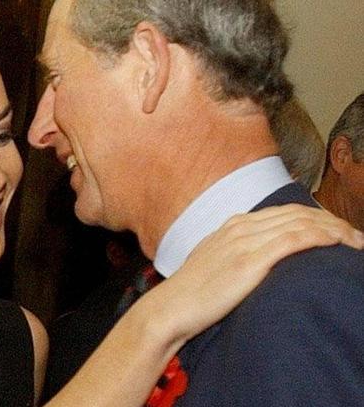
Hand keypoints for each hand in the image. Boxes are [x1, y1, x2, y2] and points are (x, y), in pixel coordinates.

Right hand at [151, 203, 363, 341]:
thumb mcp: (214, 260)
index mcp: (232, 225)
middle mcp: (240, 227)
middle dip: (332, 220)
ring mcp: (244, 242)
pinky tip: (337, 241)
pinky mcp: (249, 261)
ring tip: (356, 241)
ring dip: (334, 228)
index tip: (336, 229)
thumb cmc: (192, 291)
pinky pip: (293, 240)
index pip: (284, 211)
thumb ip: (236, 250)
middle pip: (296, 213)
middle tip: (355, 235)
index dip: (315, 216)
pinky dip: (319, 236)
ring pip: (299, 223)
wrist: (172, 306)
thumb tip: (258, 255)